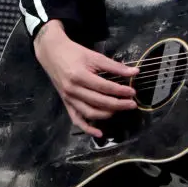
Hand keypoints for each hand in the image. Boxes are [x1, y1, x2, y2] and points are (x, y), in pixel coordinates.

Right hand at [33, 19, 139, 137]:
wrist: (52, 53)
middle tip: (132, 104)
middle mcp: (73, 90)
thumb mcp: (95, 56)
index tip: (132, 92)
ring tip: (121, 110)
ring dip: (107, 114)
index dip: (120, 91)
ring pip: (90, 113)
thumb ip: (115, 66)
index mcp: (79, 76)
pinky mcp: (66, 103)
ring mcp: (68, 99)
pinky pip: (76, 120)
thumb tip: (135, 72)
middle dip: (118, 105)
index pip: (104, 87)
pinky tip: (99, 133)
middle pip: (99, 102)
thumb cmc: (74, 53)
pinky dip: (87, 128)